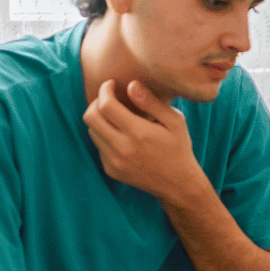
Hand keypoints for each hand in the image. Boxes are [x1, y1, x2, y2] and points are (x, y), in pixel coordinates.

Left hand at [82, 79, 202, 203]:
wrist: (178, 185)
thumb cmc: (179, 149)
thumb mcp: (175, 122)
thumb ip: (151, 102)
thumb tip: (131, 85)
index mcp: (138, 133)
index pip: (106, 105)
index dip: (105, 90)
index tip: (111, 85)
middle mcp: (122, 148)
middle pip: (90, 117)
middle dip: (96, 102)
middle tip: (109, 99)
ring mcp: (114, 161)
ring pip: (91, 131)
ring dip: (99, 119)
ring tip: (115, 117)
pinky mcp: (111, 170)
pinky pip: (98, 146)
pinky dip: (105, 136)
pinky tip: (121, 136)